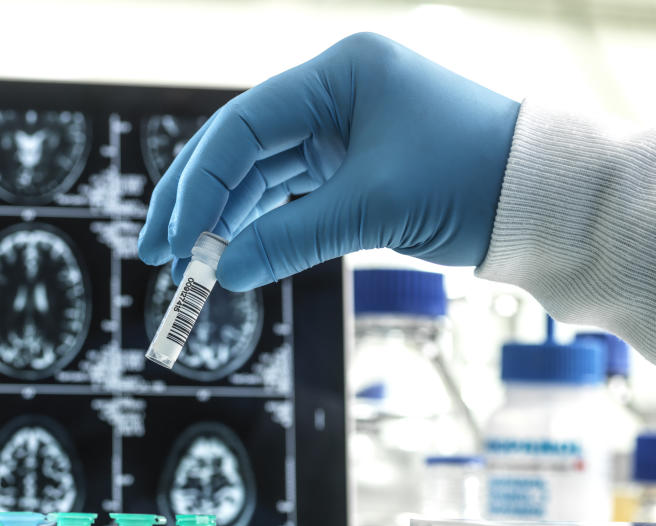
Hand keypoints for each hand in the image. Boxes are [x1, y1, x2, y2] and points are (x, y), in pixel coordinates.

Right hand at [137, 33, 519, 290]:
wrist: (541, 199)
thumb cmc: (472, 180)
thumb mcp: (373, 208)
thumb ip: (289, 239)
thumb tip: (221, 275)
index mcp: (338, 74)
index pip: (242, 126)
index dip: (199, 186)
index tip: (176, 242)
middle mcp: (333, 93)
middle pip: (240, 147)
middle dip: (196, 202)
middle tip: (160, 254)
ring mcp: (340, 128)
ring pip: (260, 173)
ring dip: (224, 219)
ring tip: (192, 269)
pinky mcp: (350, 164)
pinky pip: (288, 194)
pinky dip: (261, 225)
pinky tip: (233, 255)